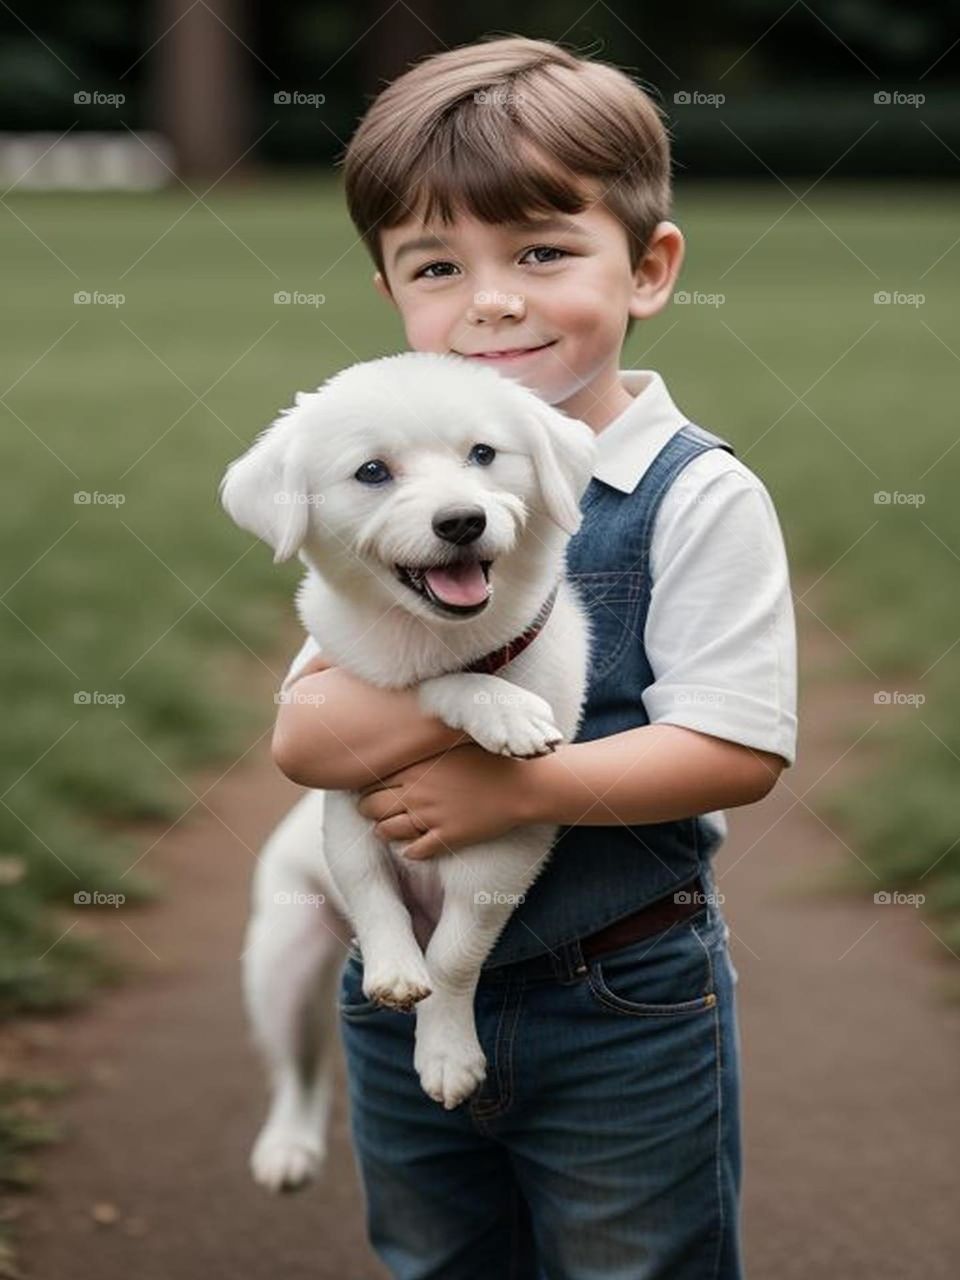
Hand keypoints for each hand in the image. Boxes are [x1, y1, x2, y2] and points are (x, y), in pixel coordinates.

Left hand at [355, 744, 537, 859]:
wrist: (521, 784)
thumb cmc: (489, 758)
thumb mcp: (450, 742)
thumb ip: (422, 745)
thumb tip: (401, 742)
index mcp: (415, 767)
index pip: (370, 780)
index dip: (367, 785)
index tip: (372, 786)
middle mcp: (417, 792)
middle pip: (371, 807)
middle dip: (369, 809)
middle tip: (374, 809)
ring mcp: (431, 816)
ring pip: (387, 831)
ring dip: (384, 831)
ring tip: (388, 828)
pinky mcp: (447, 836)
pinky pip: (415, 851)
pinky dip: (410, 851)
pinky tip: (413, 847)